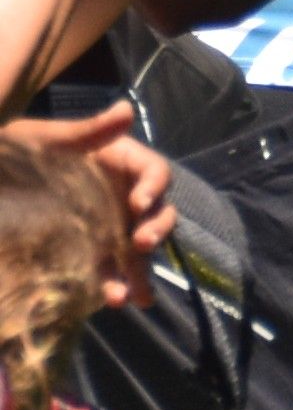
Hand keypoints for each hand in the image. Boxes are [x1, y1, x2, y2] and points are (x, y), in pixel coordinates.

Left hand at [7, 103, 173, 295]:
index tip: (138, 202)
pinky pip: (112, 268)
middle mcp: (123, 194)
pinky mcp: (93, 249)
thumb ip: (88, 130)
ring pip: (140, 246)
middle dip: (156, 229)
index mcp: (120, 162)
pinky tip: (113, 299)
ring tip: (132, 294)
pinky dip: (116, 284)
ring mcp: (111, 224)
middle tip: (140, 243)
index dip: (154, 187)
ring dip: (140, 269)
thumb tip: (126, 109)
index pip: (154, 172)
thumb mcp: (48, 139)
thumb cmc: (18, 151)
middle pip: (158, 212)